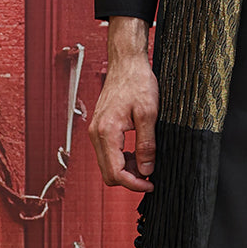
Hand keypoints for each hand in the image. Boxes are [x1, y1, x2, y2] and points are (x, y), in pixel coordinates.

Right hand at [88, 16, 157, 192]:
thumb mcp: (148, 113)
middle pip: (108, 172)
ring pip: (107, 164)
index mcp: (107, 132)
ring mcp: (96, 130)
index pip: (115, 173)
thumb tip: (146, 170)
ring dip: (126, 169)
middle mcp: (96, 134)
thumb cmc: (137, 82)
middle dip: (129, 179)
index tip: (150, 183)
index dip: (134, 184)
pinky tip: (137, 151)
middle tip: (150, 174)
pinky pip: (107, 152)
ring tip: (146, 160)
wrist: (126, 62)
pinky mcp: (100, 127)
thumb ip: (146, 144)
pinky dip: (121, 158)